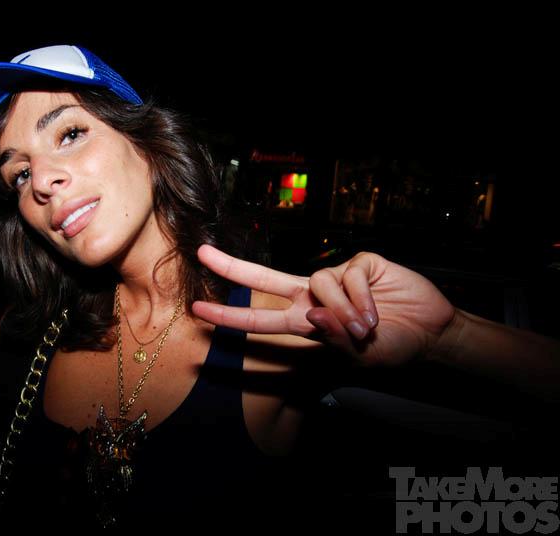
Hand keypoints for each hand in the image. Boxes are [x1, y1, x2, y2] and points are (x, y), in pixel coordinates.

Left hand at [192, 245, 455, 365]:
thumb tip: (314, 317)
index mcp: (305, 320)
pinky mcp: (360, 263)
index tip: (200, 312)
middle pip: (265, 276)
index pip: (261, 316)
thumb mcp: (356, 356)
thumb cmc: (389, 347)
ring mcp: (336, 276)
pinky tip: (376, 310)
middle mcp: (313, 295)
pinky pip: (349, 276)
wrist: (430, 333)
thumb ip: (333, 341)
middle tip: (201, 254)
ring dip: (342, 310)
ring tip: (366, 326)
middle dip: (232, 266)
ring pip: (319, 283)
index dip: (231, 314)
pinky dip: (362, 298)